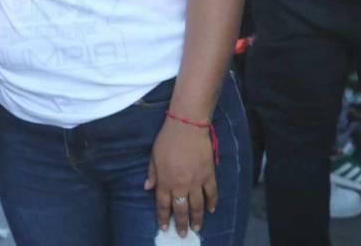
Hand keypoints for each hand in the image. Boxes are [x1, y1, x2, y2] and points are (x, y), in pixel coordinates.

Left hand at [145, 115, 217, 236]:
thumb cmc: (167, 139)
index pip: (163, 204)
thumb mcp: (153, 156)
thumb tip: (147, 188)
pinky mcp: (209, 176)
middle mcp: (180, 185)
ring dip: (197, 218)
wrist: (187, 127)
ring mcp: (196, 182)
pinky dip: (212, 203)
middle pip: (181, 209)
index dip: (163, 217)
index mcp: (165, 180)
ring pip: (197, 206)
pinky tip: (212, 210)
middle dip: (181, 223)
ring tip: (197, 228)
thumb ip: (152, 174)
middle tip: (183, 234)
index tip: (164, 227)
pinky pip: (212, 193)